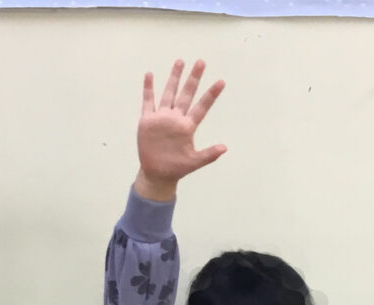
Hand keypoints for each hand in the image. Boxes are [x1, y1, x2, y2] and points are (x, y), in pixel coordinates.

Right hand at [135, 59, 225, 200]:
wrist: (157, 173)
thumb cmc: (177, 168)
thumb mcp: (194, 162)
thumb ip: (209, 155)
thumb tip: (225, 148)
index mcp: (188, 127)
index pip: (202, 106)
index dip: (211, 95)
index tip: (221, 82)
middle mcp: (176, 118)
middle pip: (186, 94)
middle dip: (193, 78)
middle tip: (201, 62)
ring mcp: (162, 118)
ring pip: (169, 93)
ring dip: (174, 78)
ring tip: (180, 61)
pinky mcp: (148, 121)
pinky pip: (148, 101)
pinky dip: (148, 89)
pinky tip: (150, 75)